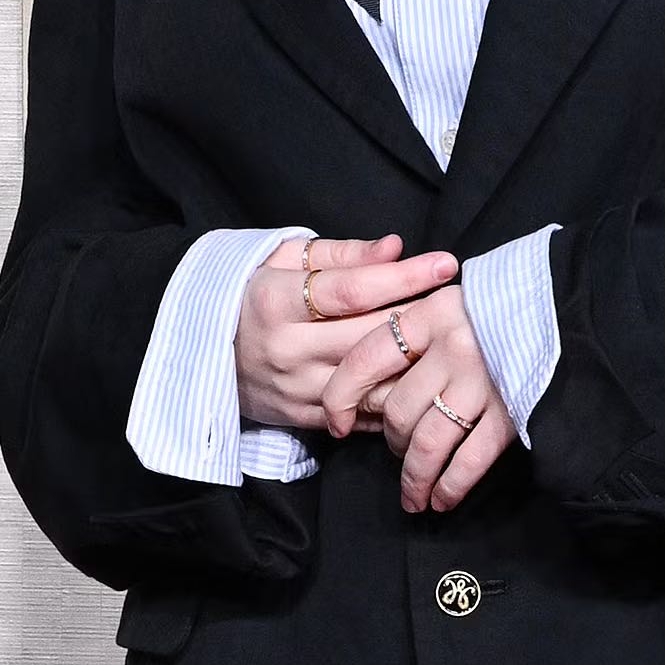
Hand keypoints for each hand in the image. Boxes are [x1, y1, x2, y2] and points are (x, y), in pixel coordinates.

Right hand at [233, 231, 455, 437]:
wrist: (203, 352)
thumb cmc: (251, 295)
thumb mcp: (281, 260)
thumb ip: (340, 255)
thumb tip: (394, 248)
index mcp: (276, 301)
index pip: (352, 290)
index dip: (403, 276)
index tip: (445, 264)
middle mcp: (286, 348)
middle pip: (369, 336)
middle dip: (421, 319)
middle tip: (461, 304)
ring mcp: (295, 387)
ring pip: (372, 380)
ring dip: (415, 364)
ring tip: (451, 342)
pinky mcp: (303, 417)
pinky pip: (362, 412)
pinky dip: (394, 396)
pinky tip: (423, 379)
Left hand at [311, 265, 517, 514]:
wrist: (569, 310)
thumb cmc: (502, 309)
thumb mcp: (452, 302)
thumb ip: (414, 331)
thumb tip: (370, 386)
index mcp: (430, 314)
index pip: (364, 360)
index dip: (342, 398)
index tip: (338, 424)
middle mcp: (453, 347)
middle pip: (397, 410)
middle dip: (391, 443)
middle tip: (399, 452)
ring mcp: (483, 381)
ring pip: (427, 443)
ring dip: (414, 478)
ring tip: (414, 496)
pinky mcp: (511, 412)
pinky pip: (468, 460)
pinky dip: (450, 487)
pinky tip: (442, 500)